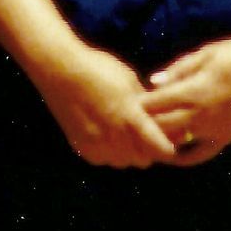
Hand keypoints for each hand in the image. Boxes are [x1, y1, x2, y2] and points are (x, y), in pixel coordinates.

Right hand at [31, 44, 177, 168]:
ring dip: (129, 153)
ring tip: (125, 132)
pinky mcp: (82, 148)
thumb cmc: (98, 68)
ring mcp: (97, 145)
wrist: (59, 69)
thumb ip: (145, 103)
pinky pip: (105, 159)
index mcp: (131, 117)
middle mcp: (115, 136)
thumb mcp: (129, 80)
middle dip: (150, 150)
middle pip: (144, 160)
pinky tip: (106, 133)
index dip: (169, 147)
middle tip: (147, 134)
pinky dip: (109, 152)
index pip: (161, 148)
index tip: (171, 140)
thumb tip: (159, 117)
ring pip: (124, 162)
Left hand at [143, 37, 230, 166]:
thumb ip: (178, 70)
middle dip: (145, 124)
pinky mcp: (226, 138)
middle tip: (132, 121)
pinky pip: (199, 154)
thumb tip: (153, 82)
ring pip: (176, 142)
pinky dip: (184, 157)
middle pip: (161, 127)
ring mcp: (213, 130)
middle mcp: (201, 115)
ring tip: (147, 135)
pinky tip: (172, 154)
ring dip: (160, 139)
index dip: (139, 104)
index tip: (128, 101)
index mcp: (194, 91)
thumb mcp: (206, 54)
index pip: (155, 104)